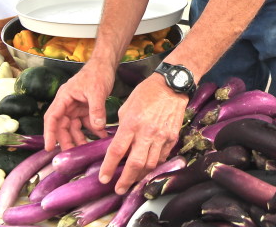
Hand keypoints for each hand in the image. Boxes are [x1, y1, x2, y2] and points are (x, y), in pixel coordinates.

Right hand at [43, 57, 111, 150]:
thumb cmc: (98, 72)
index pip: (52, 117)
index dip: (49, 133)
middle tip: (73, 155)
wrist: (106, 64)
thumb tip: (97, 128)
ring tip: (88, 149)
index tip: (49, 147)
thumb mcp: (97, 91)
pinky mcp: (85, 108)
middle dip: (67, 141)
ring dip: (80, 138)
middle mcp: (67, 103)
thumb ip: (96, 110)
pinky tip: (101, 137)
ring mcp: (76, 107)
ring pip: (73, 127)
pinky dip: (92, 131)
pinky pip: (85, 123)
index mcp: (64, 97)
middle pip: (62, 126)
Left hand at [98, 74, 186, 193]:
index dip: (109, 167)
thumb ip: (123, 126)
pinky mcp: (172, 137)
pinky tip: (148, 167)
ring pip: (150, 164)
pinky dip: (154, 165)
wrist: (172, 85)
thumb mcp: (127, 106)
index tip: (103, 179)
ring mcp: (161, 136)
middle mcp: (146, 132)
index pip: (117, 150)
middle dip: (125, 180)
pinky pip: (162, 157)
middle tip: (119, 189)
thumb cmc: (146, 92)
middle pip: (135, 164)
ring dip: (140, 176)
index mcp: (131, 123)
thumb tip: (119, 142)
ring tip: (132, 181)